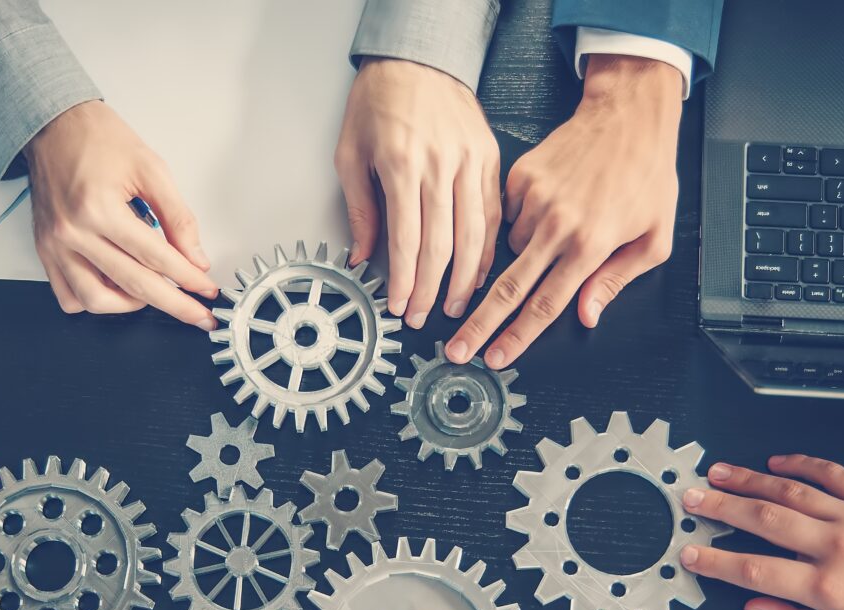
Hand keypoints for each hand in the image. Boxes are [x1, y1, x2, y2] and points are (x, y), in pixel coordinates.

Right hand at [24, 100, 218, 326]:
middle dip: (174, 304)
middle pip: (132, 285)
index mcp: (98, 208)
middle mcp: (73, 232)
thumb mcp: (150, 169)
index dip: (188, 278)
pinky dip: (95, 301)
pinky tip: (117, 288)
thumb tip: (195, 258)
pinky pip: (69, 296)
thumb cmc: (98, 139)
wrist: (54, 126)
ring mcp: (55, 245)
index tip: (207, 290)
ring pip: (96, 300)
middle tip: (198, 315)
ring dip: (131, 305)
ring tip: (154, 293)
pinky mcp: (46, 251)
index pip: (155, 257)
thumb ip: (177, 217)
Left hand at [334, 57, 500, 326]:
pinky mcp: (489, 159)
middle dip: (432, 290)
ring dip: (465, 279)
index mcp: (402, 165)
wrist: (418, 58)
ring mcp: (470, 163)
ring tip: (456, 306)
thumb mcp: (350, 153)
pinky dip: (487, 248)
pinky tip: (480, 272)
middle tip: (422, 317)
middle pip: (441, 245)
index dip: (404, 281)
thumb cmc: (380, 101)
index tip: (399, 306)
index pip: (406, 240)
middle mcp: (440, 166)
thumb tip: (363, 255)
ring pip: (473, 235)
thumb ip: (360, 208)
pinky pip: (492, 214)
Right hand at [447, 55, 681, 368]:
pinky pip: (509, 215)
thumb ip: (617, 281)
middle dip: (479, 325)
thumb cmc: (648, 176)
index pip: (545, 305)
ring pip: (512, 250)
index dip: (516, 338)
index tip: (494, 358)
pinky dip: (522, 221)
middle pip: (508, 289)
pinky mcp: (521, 178)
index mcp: (590, 246)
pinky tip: (549, 208)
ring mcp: (536, 200)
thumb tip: (587, 315)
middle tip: (456, 349)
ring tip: (558, 233)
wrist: (628, 117)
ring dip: (524, 256)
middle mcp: (558, 226)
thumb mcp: (654, 239)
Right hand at [676, 454, 843, 609]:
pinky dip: (801, 463)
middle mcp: (837, 547)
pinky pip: (831, 474)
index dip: (716, 561)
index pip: (756, 570)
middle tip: (690, 499)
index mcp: (828, 587)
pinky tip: (775, 460)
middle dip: (721, 507)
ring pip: (791, 491)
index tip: (689, 553)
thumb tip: (756, 609)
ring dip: (749, 479)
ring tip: (718, 473)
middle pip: (764, 520)